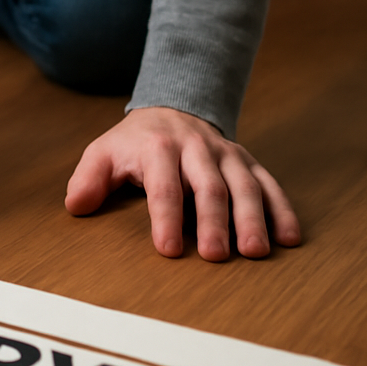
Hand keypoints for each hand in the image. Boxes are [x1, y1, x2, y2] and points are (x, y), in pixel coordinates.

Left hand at [65, 107, 300, 260]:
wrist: (171, 108)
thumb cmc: (134, 144)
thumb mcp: (104, 153)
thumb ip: (89, 178)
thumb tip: (76, 206)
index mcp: (158, 147)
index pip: (162, 185)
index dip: (165, 217)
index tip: (168, 250)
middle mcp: (196, 148)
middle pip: (208, 186)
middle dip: (213, 222)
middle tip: (217, 256)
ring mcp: (225, 154)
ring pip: (244, 185)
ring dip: (252, 218)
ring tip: (256, 252)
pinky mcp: (248, 161)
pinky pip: (269, 183)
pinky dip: (282, 209)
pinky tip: (290, 238)